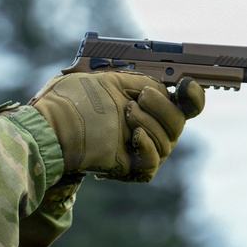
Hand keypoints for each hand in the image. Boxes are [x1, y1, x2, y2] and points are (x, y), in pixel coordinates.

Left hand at [31, 72, 204, 181]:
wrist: (52, 124)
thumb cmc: (74, 100)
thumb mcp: (109, 79)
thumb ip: (139, 79)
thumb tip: (164, 83)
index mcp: (147, 105)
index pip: (185, 104)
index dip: (193, 96)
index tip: (186, 85)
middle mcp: (149, 127)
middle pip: (179, 122)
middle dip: (163, 106)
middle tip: (141, 97)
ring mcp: (141, 148)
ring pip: (168, 141)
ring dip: (149, 122)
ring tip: (125, 113)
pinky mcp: (131, 168)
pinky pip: (153, 162)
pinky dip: (148, 146)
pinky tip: (133, 135)